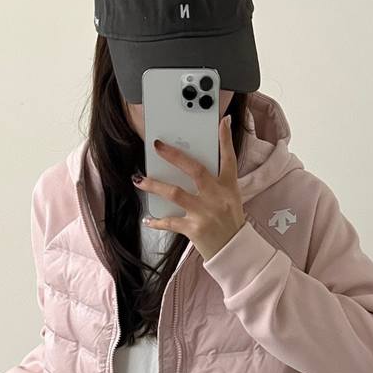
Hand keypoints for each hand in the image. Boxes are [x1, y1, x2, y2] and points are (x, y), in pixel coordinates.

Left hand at [132, 114, 245, 261]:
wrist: (233, 251)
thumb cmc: (229, 222)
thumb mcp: (231, 198)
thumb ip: (217, 181)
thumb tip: (197, 167)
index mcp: (228, 187)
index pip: (229, 158)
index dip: (226, 139)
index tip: (222, 120)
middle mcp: (217, 197)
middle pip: (195, 170)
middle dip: (174, 156)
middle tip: (157, 145)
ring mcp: (205, 213)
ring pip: (175, 193)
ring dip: (154, 185)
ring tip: (139, 180)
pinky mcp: (194, 229)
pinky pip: (170, 222)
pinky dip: (157, 221)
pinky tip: (147, 219)